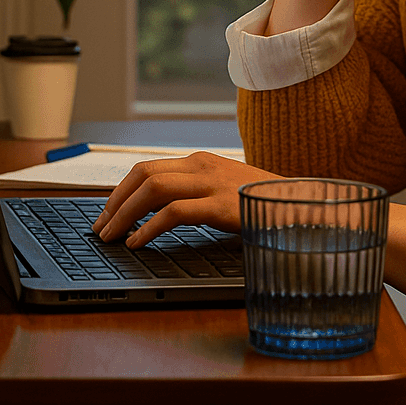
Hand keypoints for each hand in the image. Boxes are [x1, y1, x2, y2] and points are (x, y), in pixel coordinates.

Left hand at [91, 153, 279, 245]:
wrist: (304, 205)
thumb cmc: (265, 204)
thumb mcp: (227, 191)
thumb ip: (198, 194)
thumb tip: (161, 213)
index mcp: (201, 162)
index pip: (147, 169)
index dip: (121, 191)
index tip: (107, 213)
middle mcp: (202, 166)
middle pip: (142, 175)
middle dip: (114, 202)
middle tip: (101, 227)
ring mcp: (212, 184)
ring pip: (152, 189)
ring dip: (124, 214)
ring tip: (112, 237)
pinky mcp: (221, 206)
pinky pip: (174, 213)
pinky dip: (149, 228)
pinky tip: (138, 243)